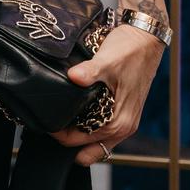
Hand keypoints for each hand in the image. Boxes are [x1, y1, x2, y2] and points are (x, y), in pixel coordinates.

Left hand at [54, 22, 164, 163]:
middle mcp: (123, 128)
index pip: (79, 143)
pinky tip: (75, 110)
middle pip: (86, 150)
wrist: (146, 39)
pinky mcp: (122, 112)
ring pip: (94, 142)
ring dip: (77, 135)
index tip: (43, 119)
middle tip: (50, 120)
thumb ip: (89, 72)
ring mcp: (124, 121)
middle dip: (66, 141)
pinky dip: (86, 126)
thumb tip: (72, 77)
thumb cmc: (130, 50)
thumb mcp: (107, 60)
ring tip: (61, 115)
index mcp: (119, 123)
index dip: (57, 134)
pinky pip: (100, 130)